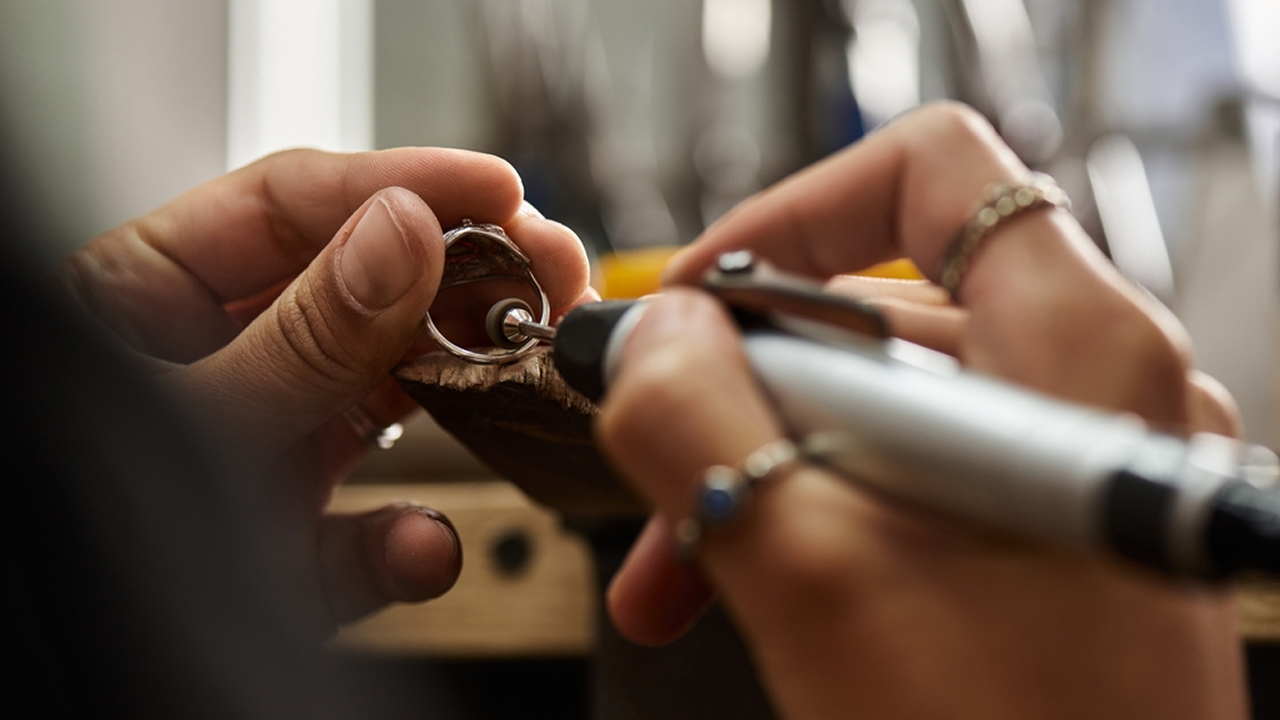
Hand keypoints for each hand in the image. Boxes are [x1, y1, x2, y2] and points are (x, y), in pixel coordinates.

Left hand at [58, 148, 592, 632]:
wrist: (77, 669)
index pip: (293, 206)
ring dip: (466, 386)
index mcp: (153, 295)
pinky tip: (420, 546)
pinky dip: (407, 543)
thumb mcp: (188, 422)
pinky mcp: (295, 530)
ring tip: (528, 365)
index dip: (405, 183)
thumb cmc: (70, 541)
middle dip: (467, 274)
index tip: (497, 190)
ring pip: (388, 392)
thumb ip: (300, 338)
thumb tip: (404, 235)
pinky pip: (370, 527)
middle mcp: (222, 357)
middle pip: (367, 285)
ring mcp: (266, 439)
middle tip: (549, 268)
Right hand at [596, 103, 1246, 718]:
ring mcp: (1067, 467)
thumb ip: (699, 421)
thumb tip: (647, 336)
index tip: (698, 300)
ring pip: (878, 405)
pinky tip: (744, 582)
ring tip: (676, 566)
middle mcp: (1091, 390)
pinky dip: (815, 511)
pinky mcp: (1041, 535)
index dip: (793, 216)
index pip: (929, 172)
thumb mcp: (811, 573)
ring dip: (758, 464)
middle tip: (655, 459)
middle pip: (880, 304)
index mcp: (1076, 351)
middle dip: (739, 384)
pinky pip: (905, 477)